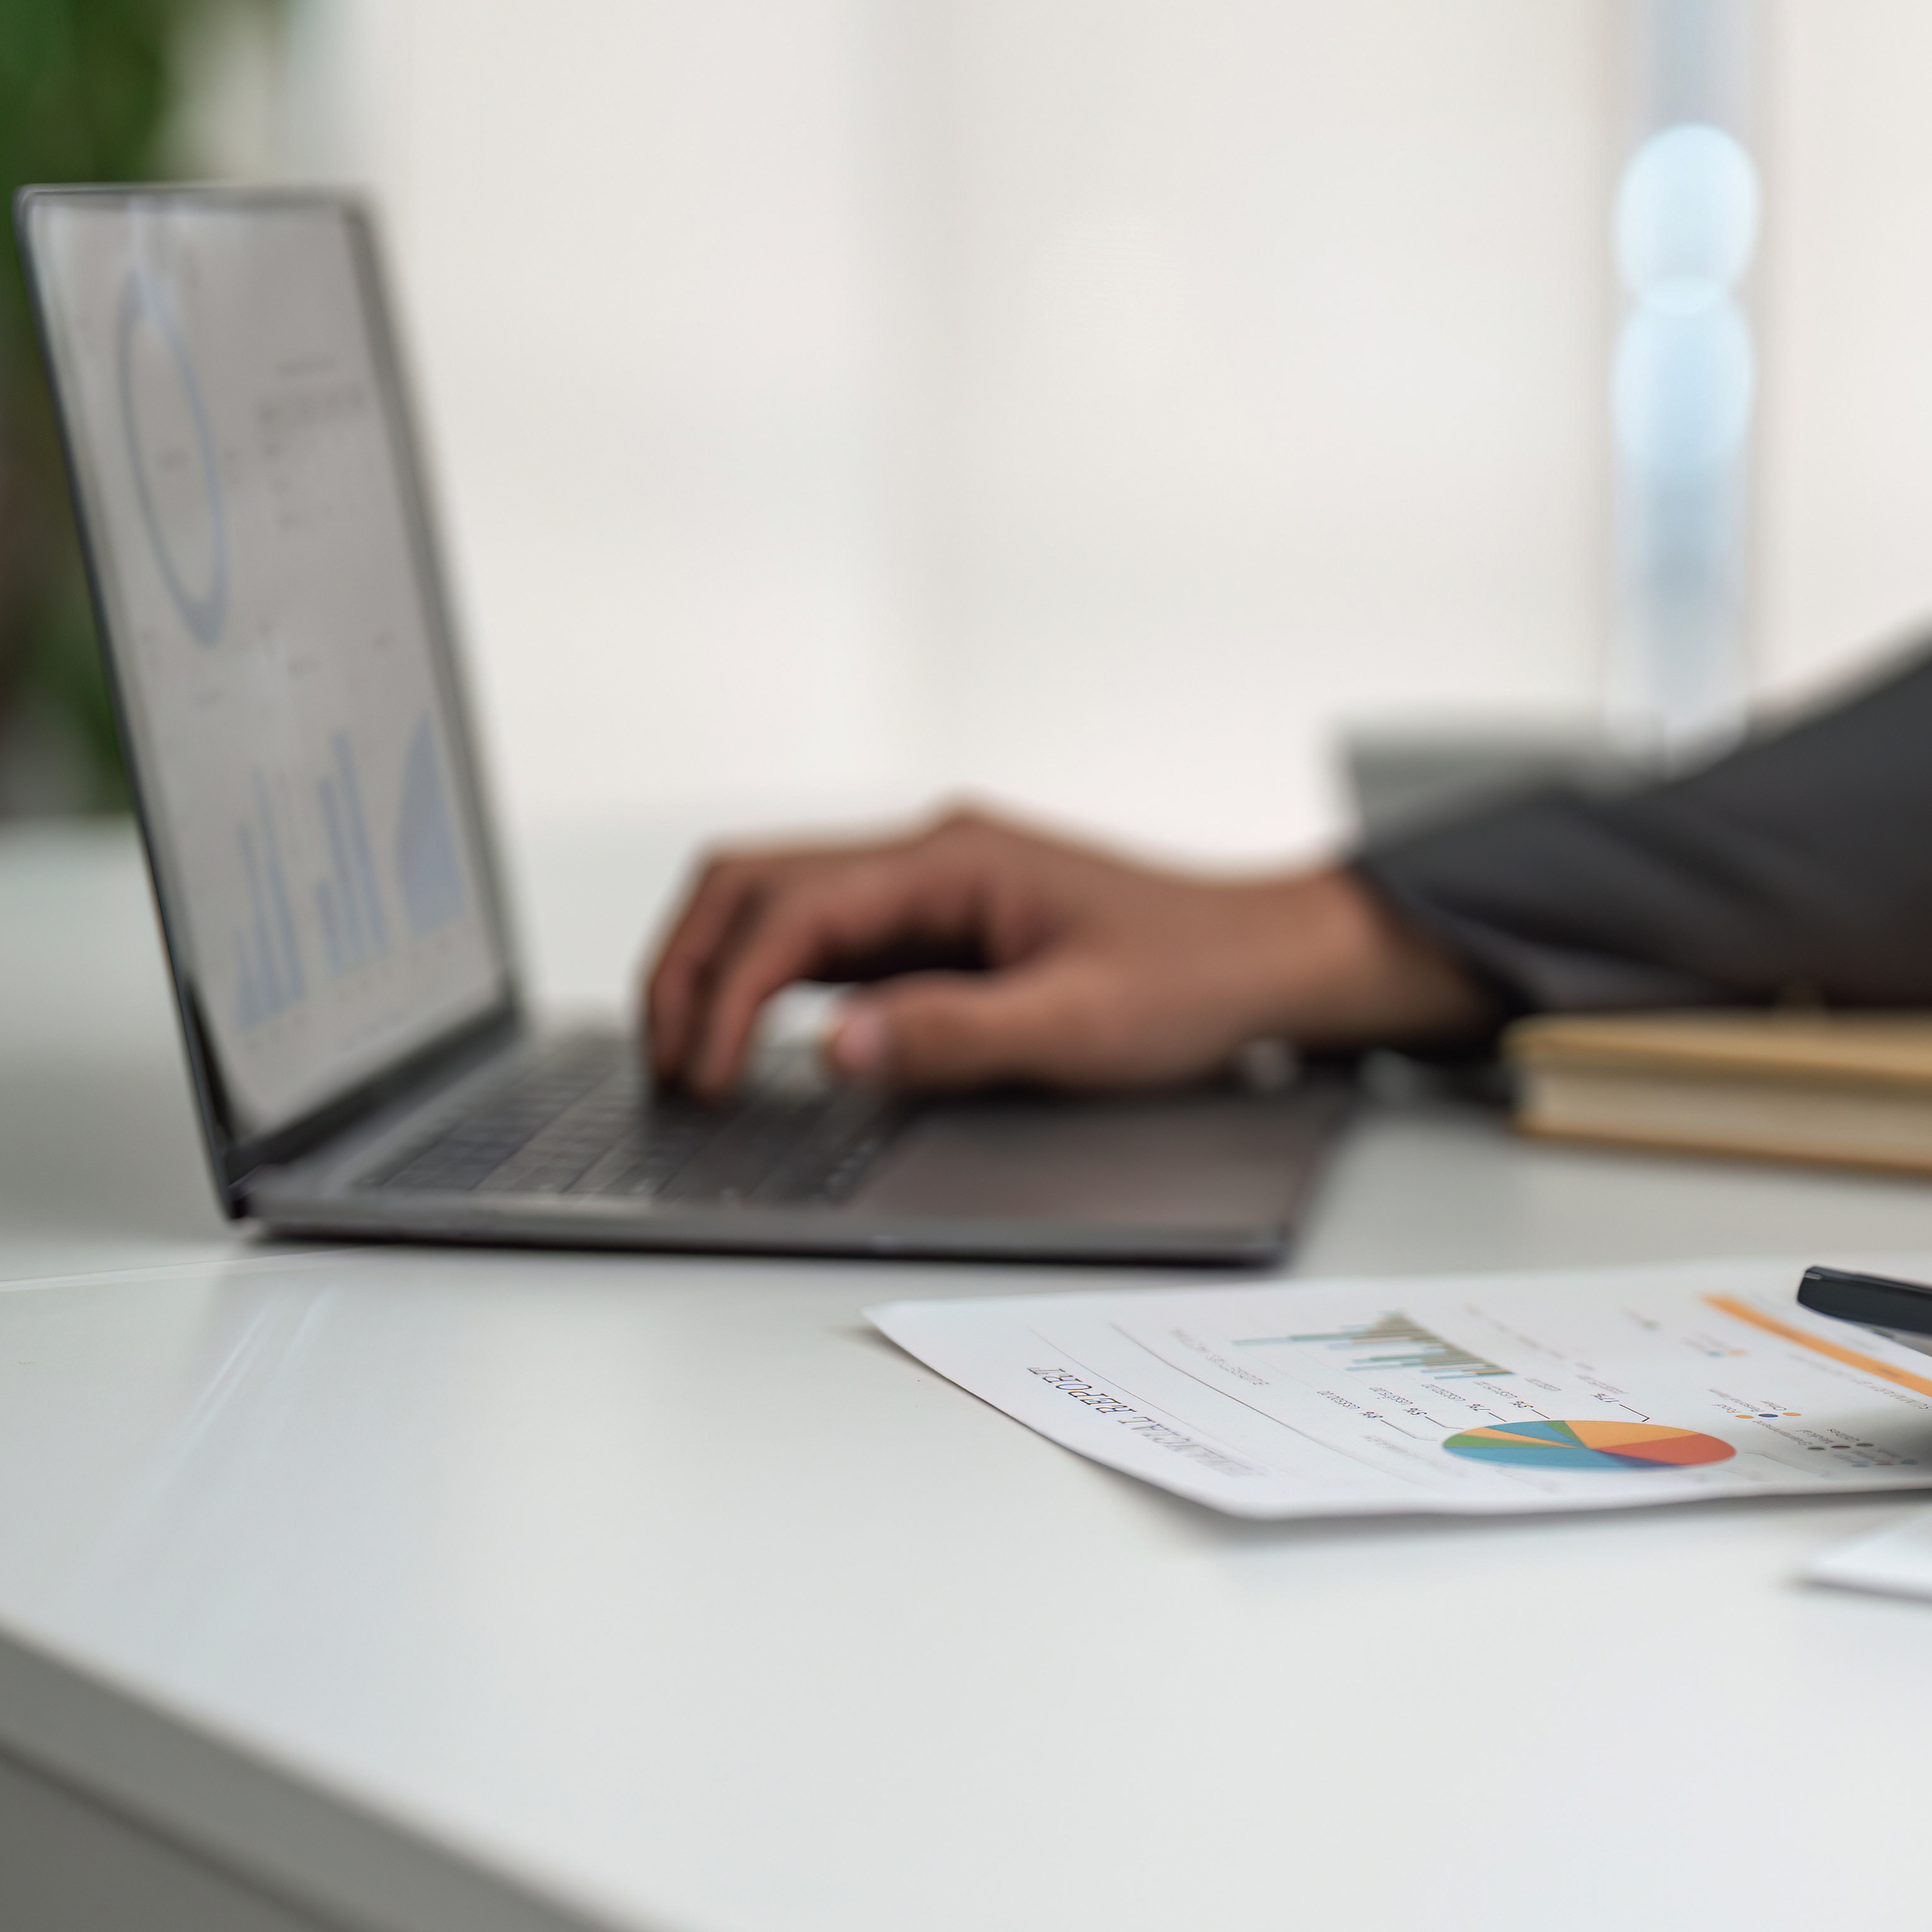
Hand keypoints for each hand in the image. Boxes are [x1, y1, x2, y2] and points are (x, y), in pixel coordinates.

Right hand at [638, 806, 1483, 1095]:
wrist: (1267, 961)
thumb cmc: (1194, 980)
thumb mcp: (1081, 1027)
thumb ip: (956, 1036)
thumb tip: (835, 1048)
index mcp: (951, 858)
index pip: (789, 911)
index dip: (725, 995)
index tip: (703, 1076)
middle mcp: (927, 856)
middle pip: (750, 883)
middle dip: (688, 968)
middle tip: (665, 1067)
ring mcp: (929, 887)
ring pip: (775, 906)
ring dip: (718, 973)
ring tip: (690, 1063)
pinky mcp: (940, 925)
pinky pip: (825, 941)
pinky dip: (770, 985)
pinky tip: (757, 1045)